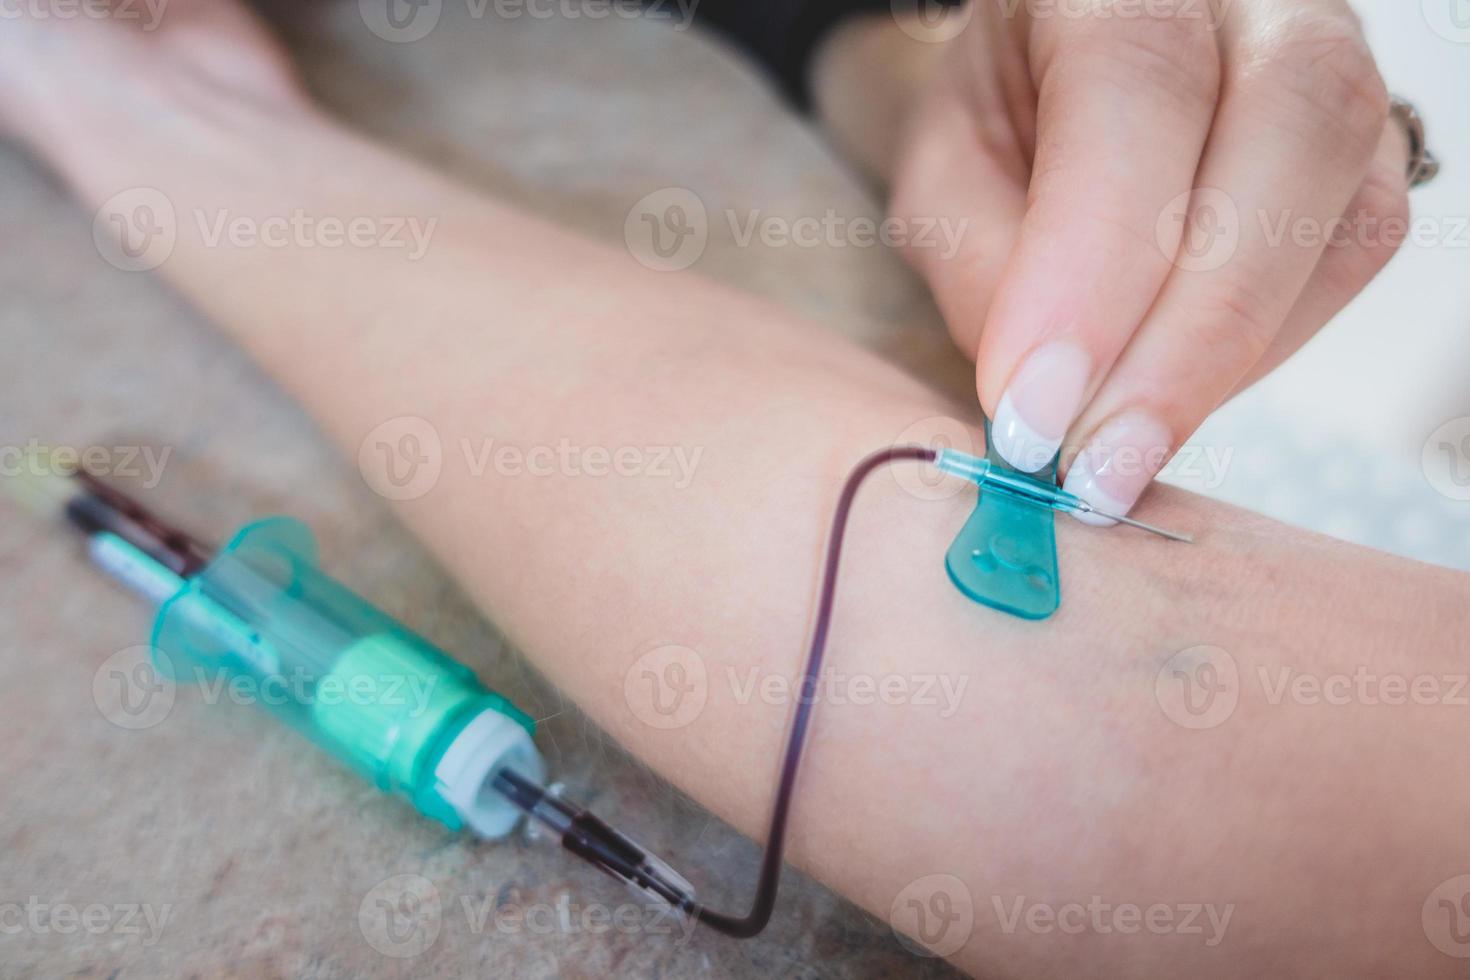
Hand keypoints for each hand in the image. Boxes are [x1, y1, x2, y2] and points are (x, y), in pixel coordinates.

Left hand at [874, 0, 1410, 518]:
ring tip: (1119, 447)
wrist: (1063, 65)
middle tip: (1094, 467)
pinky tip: (1175, 387)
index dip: (1092, 266)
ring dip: (1227, 360)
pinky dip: (1264, 347)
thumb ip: (981, 261)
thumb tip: (1051, 396)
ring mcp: (1339, 62)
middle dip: (1188, 339)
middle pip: (1287, 138)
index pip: (1137, 93)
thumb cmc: (999, 111)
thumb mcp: (942, 169)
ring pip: (1344, 213)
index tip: (1033, 411)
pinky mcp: (1369, 150)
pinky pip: (1354, 258)